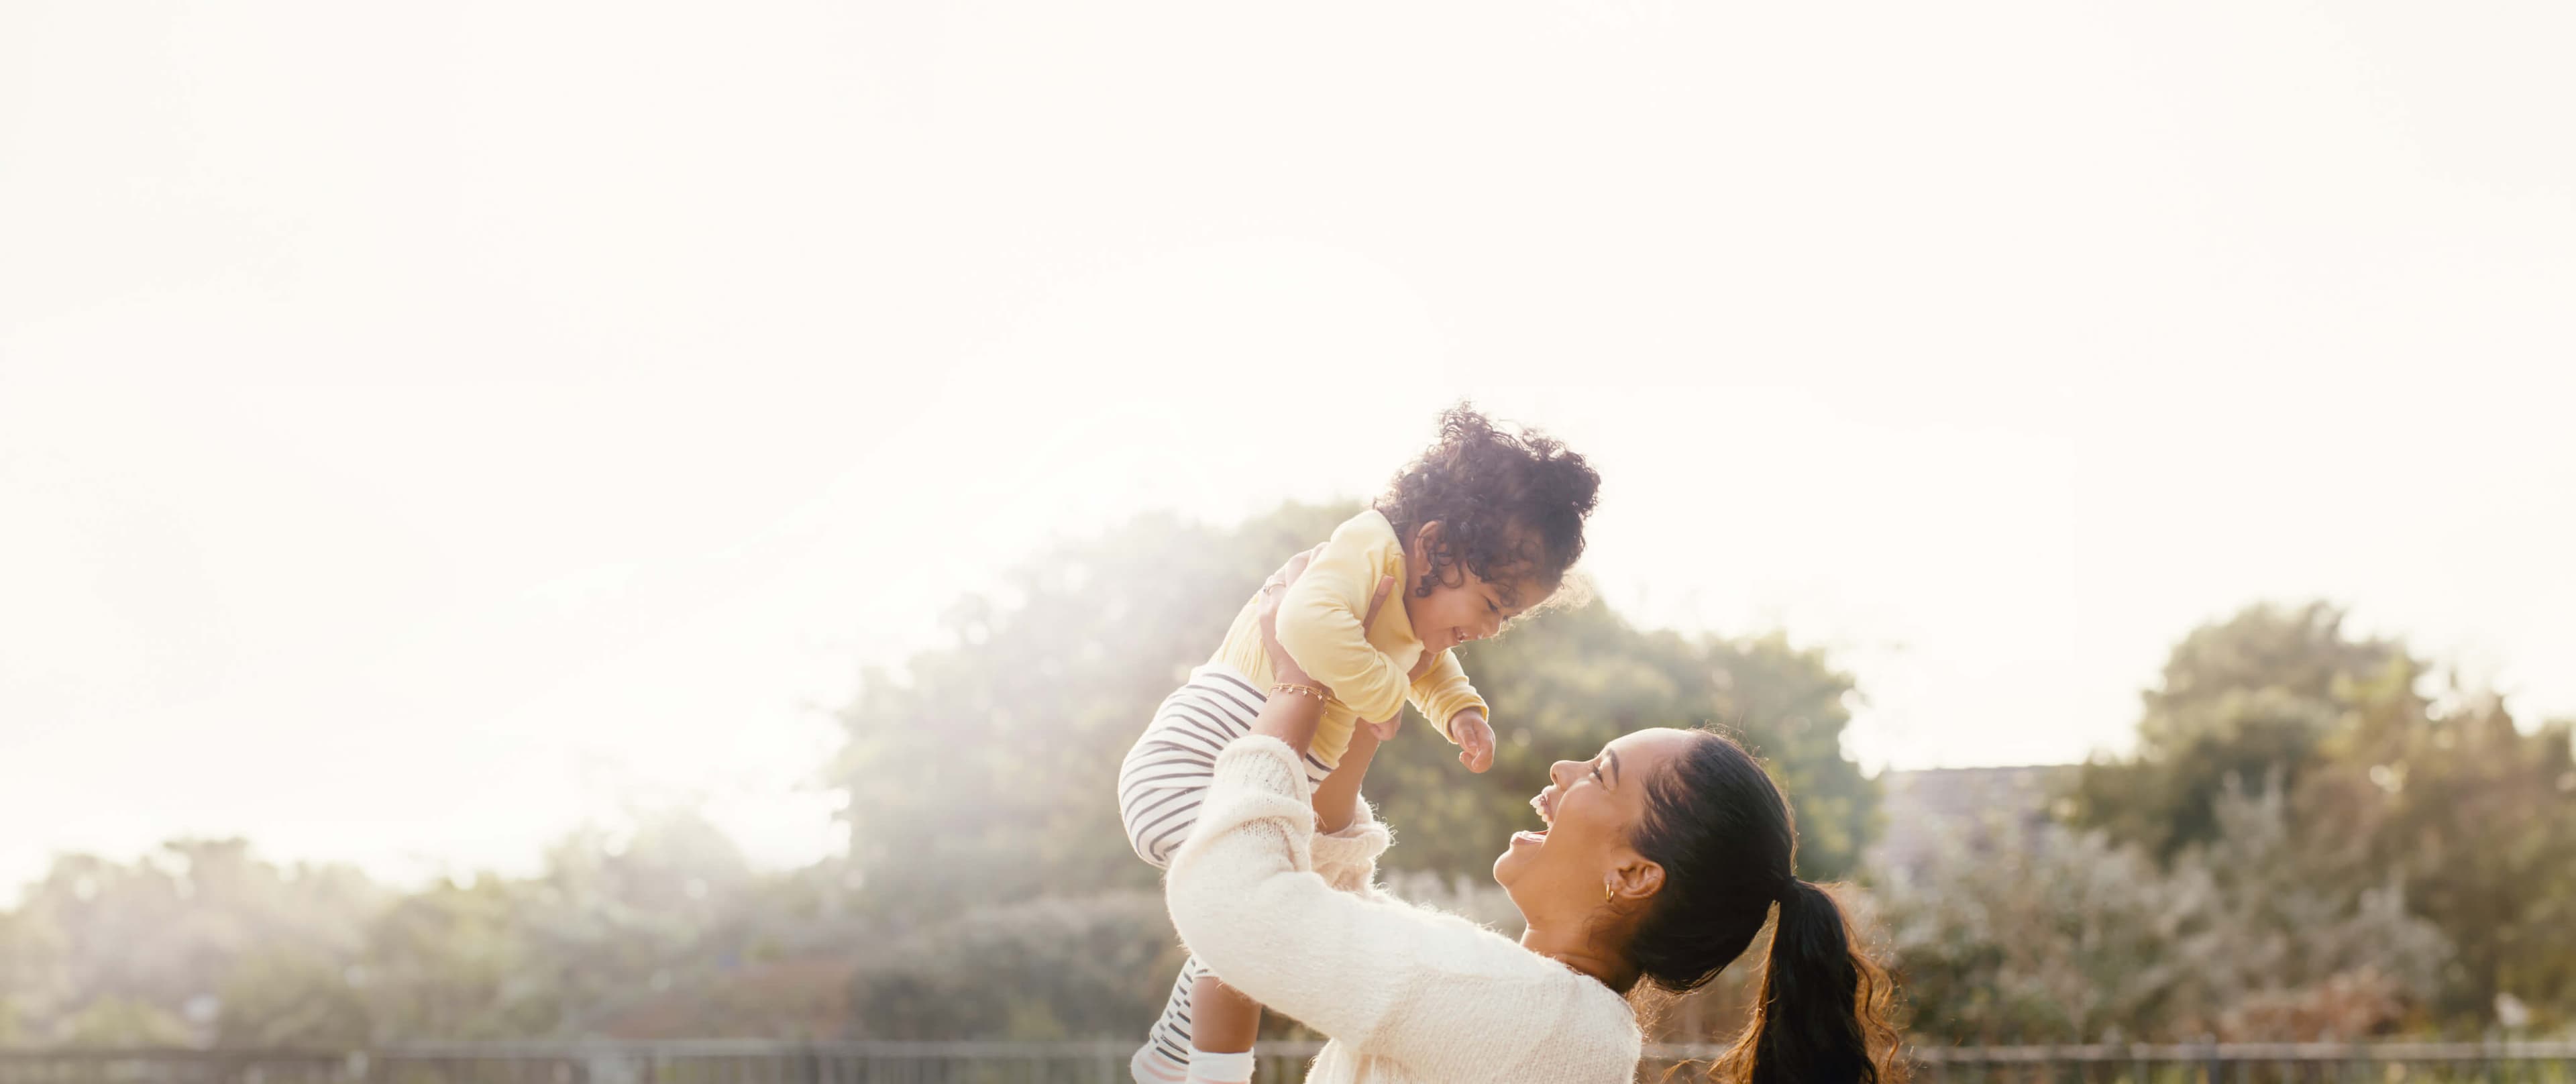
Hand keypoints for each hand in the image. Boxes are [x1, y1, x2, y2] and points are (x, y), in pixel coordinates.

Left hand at [1257, 545, 1399, 693]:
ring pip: (1278, 575)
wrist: (1302, 686)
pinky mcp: (1264, 617)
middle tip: (1319, 558)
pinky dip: (1276, 585)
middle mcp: (1289, 597)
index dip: (1325, 551)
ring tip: (1302, 572)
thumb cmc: (1334, 659)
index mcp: (1313, 597)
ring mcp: (1273, 607)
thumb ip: (1373, 604)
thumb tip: (1388, 579)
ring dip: (1290, 570)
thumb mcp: (1357, 631)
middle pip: (1296, 562)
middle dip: (1308, 557)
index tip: (1333, 550)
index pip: (1317, 560)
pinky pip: (1267, 591)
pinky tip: (1285, 587)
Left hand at [1450, 709, 1494, 772]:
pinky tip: (1463, 755)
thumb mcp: (1463, 726)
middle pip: (1488, 761)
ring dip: (1471, 764)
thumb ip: (1468, 736)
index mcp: (1486, 735)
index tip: (1474, 765)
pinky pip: (1479, 765)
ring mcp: (1487, 751)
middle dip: (1474, 763)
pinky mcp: (1483, 755)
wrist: (1467, 720)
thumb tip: (1473, 750)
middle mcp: (1490, 744)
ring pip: (1484, 766)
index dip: (1482, 758)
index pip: (1488, 749)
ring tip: (1462, 754)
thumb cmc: (1464, 722)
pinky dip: (1470, 763)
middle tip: (1462, 755)